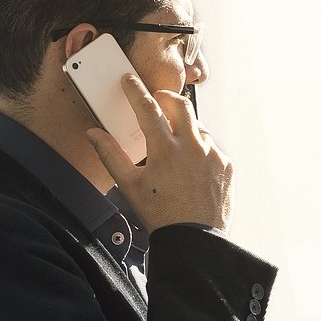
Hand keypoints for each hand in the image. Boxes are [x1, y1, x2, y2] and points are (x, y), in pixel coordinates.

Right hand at [87, 74, 232, 233]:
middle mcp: (192, 146)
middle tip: (157, 101)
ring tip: (176, 144)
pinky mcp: (226, 166)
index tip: (129, 80)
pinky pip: (213, 148)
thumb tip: (94, 134)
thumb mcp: (129, 186)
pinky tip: (193, 167)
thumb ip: (110, 155)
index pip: (147, 107)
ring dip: (186, 128)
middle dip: (166, 98)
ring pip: (199, 127)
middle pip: (180, 104)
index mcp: (164, 149)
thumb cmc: (160, 214)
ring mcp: (212, 155)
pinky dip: (201, 151)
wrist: (193, 240)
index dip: (135, 90)